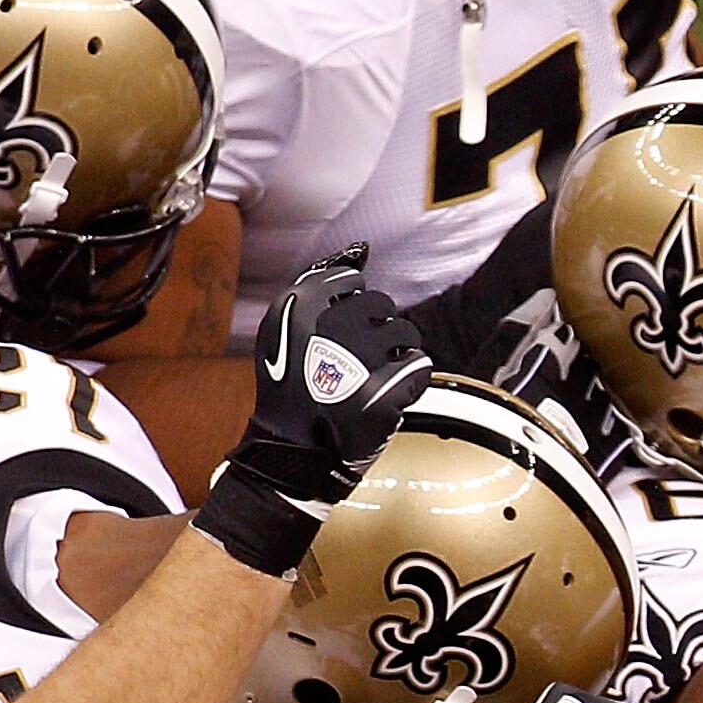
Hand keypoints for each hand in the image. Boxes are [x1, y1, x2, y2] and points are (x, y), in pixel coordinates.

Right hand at [199, 248, 434, 574]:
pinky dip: (412, 379)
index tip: (349, 324)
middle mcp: (329, 326)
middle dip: (382, 324)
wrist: (294, 450)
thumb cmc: (292, 389)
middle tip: (368, 353)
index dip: (356, 300)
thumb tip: (358, 253)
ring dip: (400, 350)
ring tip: (380, 372)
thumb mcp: (283, 332)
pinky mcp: (385, 390)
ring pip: (407, 333)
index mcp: (298, 308)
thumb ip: (314, 290)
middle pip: (382, 304)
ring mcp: (359, 359)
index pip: (349, 279)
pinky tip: (392, 392)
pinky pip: (420, 367)